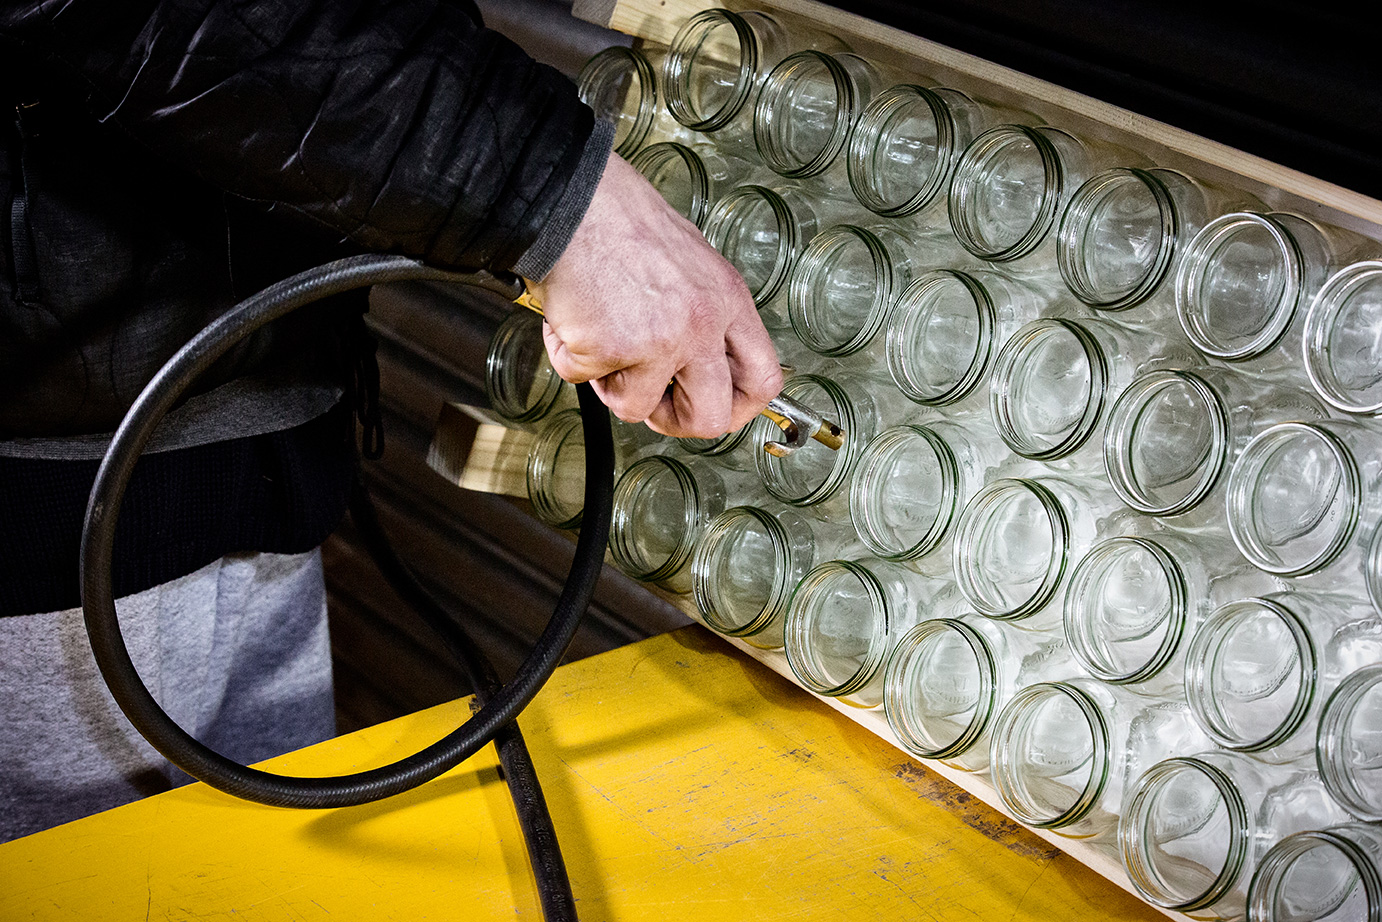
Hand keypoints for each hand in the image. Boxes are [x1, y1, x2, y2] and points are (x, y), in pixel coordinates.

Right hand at [532, 151, 781, 438]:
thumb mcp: (691, 263)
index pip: (762, 379)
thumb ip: (704, 315)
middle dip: (675, 421)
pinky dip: (568, 354)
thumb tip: (701, 364)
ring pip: (637, 407)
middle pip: (711, 417)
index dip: (739, 408)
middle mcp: (701, 324)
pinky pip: (583, 379)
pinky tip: (572, 316)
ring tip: (599, 337)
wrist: (573, 200)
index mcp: (727, 300)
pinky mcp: (610, 348)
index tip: (716, 410)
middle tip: (653, 404)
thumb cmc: (620, 220)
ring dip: (609, 383)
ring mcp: (658, 341)